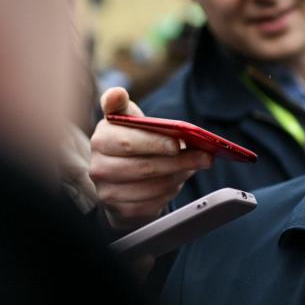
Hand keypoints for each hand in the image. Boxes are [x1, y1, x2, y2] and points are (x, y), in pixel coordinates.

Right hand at [89, 87, 211, 229]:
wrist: (120, 177)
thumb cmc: (131, 141)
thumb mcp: (127, 120)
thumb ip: (122, 104)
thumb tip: (117, 93)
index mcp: (101, 139)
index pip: (128, 142)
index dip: (155, 143)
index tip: (179, 143)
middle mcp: (98, 167)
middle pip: (144, 167)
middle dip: (180, 162)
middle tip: (206, 157)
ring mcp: (106, 191)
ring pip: (152, 187)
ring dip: (178, 177)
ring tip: (193, 167)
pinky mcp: (119, 211)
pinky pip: (151, 205)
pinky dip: (169, 194)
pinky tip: (176, 183)